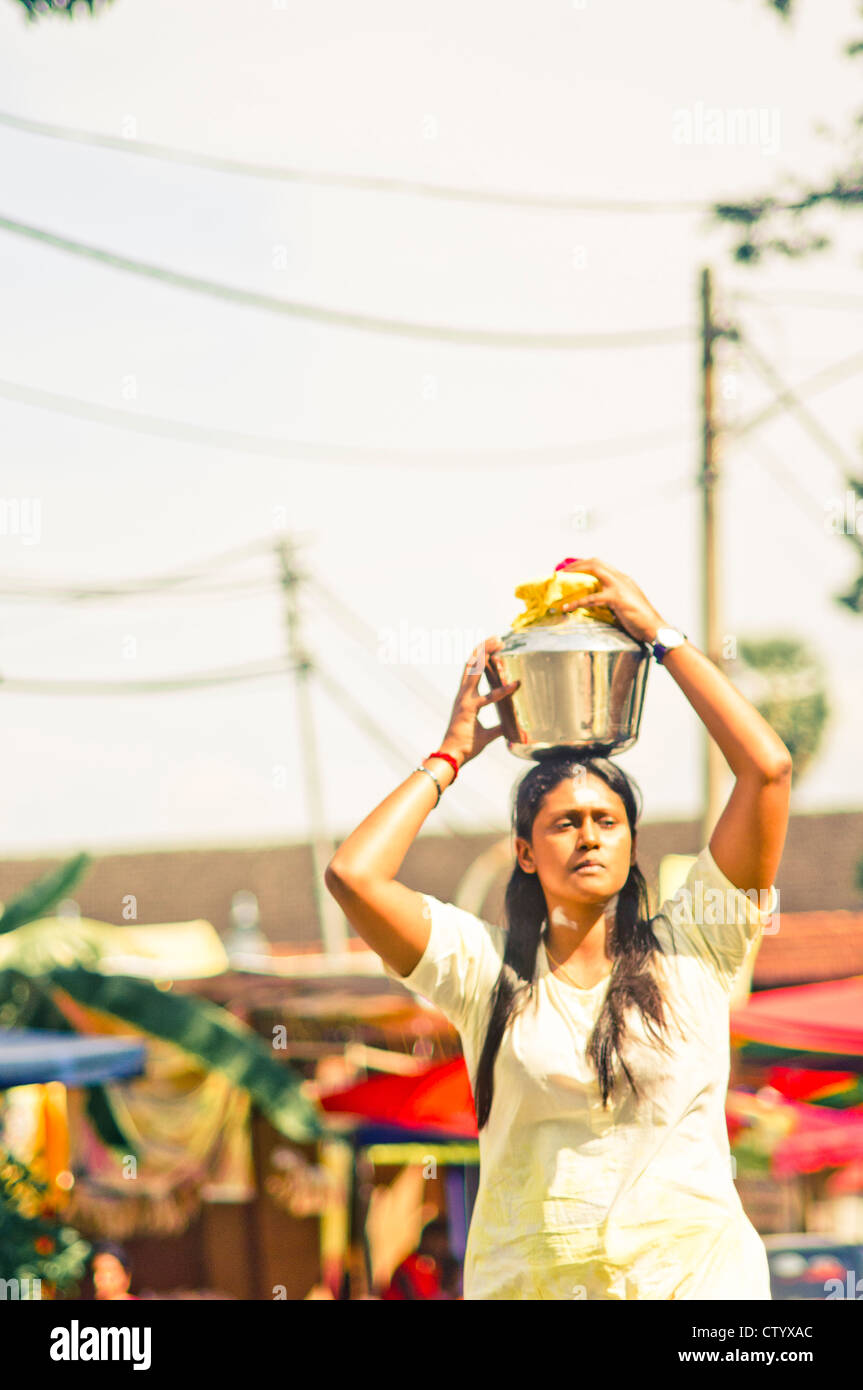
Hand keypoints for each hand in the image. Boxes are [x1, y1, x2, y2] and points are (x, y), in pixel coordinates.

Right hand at [439, 637, 519, 766]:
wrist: (451, 756)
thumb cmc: (465, 746)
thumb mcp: (487, 734)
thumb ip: (499, 727)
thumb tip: (512, 726)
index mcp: (465, 699)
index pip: (472, 673)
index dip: (481, 659)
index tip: (492, 648)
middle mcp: (463, 695)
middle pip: (472, 665)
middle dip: (484, 649)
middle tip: (497, 637)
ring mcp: (464, 700)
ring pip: (474, 671)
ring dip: (486, 656)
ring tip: (497, 642)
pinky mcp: (468, 709)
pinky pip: (489, 698)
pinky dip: (502, 689)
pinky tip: (515, 683)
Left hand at [556, 558, 665, 644]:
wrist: (655, 628)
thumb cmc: (641, 620)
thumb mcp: (626, 604)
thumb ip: (613, 598)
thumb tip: (597, 601)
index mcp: (623, 579)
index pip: (602, 565)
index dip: (585, 564)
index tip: (572, 567)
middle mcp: (621, 578)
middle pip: (596, 562)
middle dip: (578, 563)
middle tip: (562, 569)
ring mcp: (619, 586)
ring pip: (594, 570)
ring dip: (576, 571)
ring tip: (561, 577)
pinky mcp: (616, 598)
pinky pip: (592, 598)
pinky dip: (577, 602)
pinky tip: (567, 607)